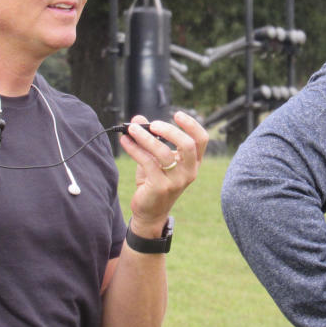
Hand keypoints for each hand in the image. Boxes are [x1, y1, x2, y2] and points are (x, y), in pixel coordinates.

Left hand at [119, 110, 208, 234]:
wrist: (150, 212)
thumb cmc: (154, 181)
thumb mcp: (154, 158)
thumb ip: (149, 138)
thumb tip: (138, 119)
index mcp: (193, 162)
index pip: (201, 140)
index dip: (191, 125)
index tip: (176, 114)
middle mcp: (189, 172)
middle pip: (187, 145)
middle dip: (169, 131)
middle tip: (153, 124)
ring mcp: (176, 181)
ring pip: (164, 153)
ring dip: (146, 138)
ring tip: (132, 129)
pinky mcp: (161, 187)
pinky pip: (147, 162)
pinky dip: (134, 149)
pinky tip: (125, 141)